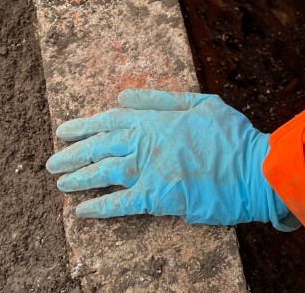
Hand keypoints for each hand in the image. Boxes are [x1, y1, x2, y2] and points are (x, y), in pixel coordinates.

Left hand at [45, 89, 297, 229]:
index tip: (63, 130)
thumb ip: (162, 99)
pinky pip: (120, 203)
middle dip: (72, 152)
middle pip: (100, 145)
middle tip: (51, 160)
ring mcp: (149, 170)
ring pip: (103, 171)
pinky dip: (99, 206)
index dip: (84, 125)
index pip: (110, 119)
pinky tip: (81, 209)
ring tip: (60, 182)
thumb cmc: (232, 135)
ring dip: (79, 177)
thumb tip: (124, 96)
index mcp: (156, 117)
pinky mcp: (156, 197)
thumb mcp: (202, 103)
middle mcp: (147, 141)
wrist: (253, 169)